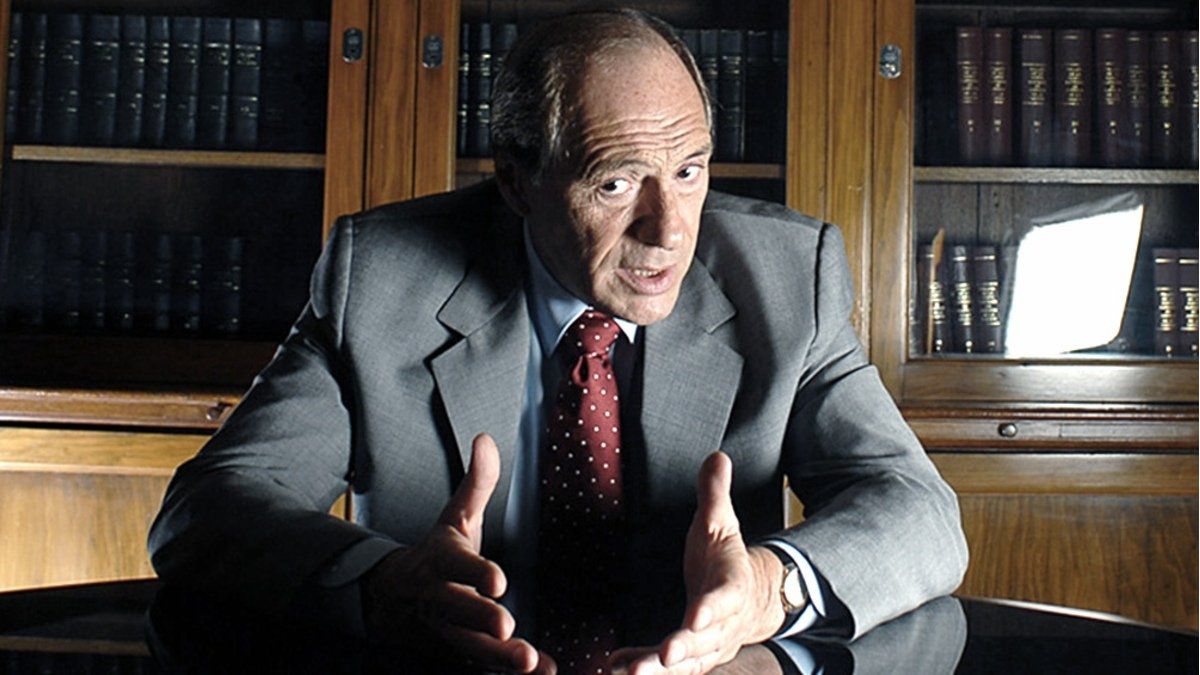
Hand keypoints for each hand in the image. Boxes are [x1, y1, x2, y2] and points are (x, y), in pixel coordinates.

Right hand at [362, 433, 555, 673]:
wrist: (391, 600)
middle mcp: (438, 601)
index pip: (456, 567)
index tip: (499, 581)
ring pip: (467, 649)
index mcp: (440, 563)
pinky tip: (543, 672)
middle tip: (507, 626)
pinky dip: (505, 674)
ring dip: (497, 658)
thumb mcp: (453, 518)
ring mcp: (443, 634)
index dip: (475, 573)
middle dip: (480, 619)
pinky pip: (478, 669)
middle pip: (456, 612)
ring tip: (529, 662)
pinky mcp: (454, 657)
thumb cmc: (437, 555)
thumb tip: (485, 438)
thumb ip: (476, 484)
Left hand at [612, 452, 784, 673]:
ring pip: (688, 662)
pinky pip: (669, 668)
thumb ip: (715, 493)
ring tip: (628, 672)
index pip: (725, 599)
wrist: (752, 598)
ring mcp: (709, 644)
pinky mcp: (692, 656)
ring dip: (659, 670)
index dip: (712, 609)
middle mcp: (723, 623)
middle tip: (662, 657)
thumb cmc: (726, 559)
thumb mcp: (722, 522)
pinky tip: (615, 665)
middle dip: (683, 649)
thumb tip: (717, 456)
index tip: (696, 617)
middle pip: (705, 640)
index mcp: (732, 586)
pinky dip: (644, 666)